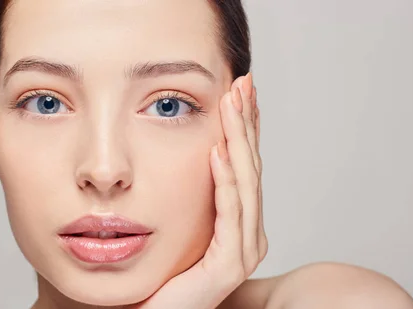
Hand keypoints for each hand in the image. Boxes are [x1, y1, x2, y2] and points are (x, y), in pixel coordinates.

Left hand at [138, 73, 265, 308]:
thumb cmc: (163, 275)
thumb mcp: (180, 222)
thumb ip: (193, 194)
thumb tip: (193, 151)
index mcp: (240, 222)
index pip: (244, 164)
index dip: (244, 126)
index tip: (240, 89)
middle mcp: (248, 233)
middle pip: (250, 167)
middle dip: (246, 122)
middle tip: (243, 82)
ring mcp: (242, 250)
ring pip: (244, 184)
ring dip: (238, 140)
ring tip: (233, 103)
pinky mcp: (227, 266)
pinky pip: (228, 215)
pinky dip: (225, 181)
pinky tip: (217, 150)